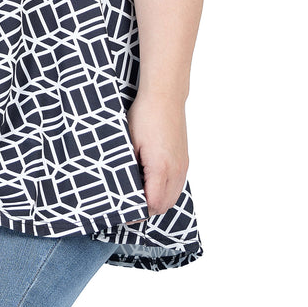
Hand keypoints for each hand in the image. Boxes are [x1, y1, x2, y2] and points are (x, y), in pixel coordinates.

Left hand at [126, 92, 188, 216]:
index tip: (124, 211)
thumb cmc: (145, 115)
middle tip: (129, 206)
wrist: (165, 96)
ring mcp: (183, 165)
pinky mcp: (184, 159)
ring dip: (157, 201)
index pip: (152, 203)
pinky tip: (152, 184)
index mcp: (161, 167)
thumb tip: (123, 186)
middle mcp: (176, 170)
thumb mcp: (129, 142)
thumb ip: (128, 167)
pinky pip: (177, 185)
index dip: (137, 211)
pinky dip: (166, 191)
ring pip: (173, 197)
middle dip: (147, 210)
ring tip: (139, 196)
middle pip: (164, 205)